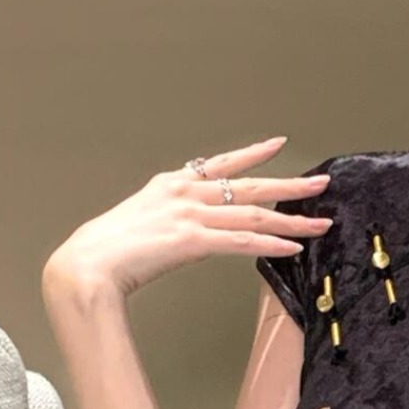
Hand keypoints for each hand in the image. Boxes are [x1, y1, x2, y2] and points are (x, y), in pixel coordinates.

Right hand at [42, 137, 330, 310]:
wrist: (87, 264)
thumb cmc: (107, 251)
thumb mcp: (141, 223)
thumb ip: (169, 221)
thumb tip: (188, 233)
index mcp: (171, 184)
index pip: (221, 164)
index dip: (252, 154)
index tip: (277, 143)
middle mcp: (184, 193)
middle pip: (250, 187)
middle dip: (290, 186)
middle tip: (321, 184)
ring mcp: (189, 214)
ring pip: (254, 215)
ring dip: (292, 221)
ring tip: (321, 224)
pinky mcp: (192, 240)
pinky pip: (242, 242)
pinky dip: (270, 245)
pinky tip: (292, 249)